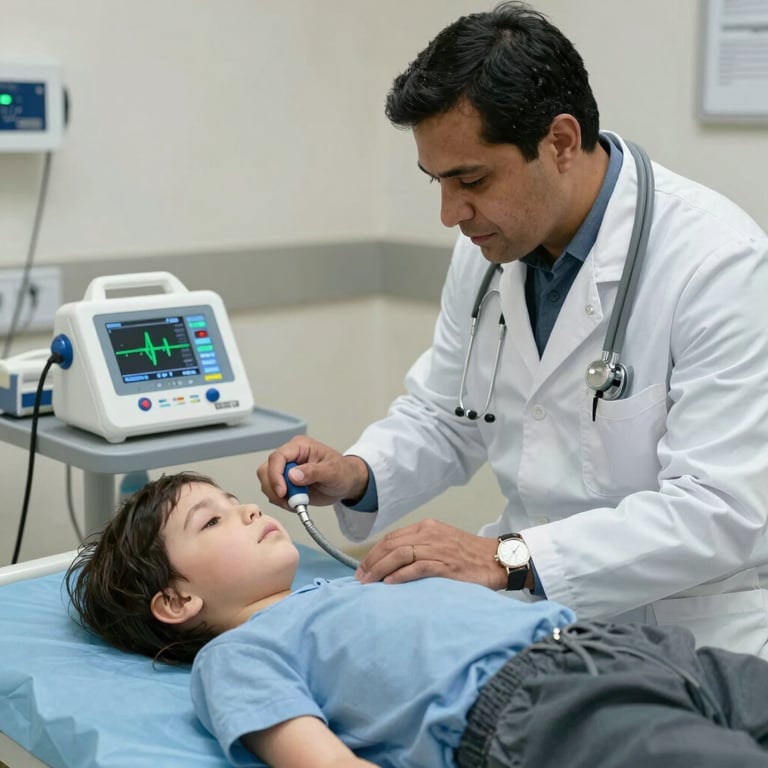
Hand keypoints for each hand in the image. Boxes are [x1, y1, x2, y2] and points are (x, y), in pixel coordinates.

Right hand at [257, 436, 369, 510]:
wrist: (346, 483)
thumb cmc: (342, 472)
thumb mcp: (333, 471)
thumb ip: (314, 472)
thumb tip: (293, 475)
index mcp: (300, 446)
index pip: (278, 457)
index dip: (275, 475)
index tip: (282, 492)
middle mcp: (289, 456)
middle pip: (266, 470)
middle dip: (274, 488)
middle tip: (290, 501)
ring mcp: (285, 470)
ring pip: (267, 483)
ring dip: (278, 497)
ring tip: (297, 502)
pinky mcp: (285, 483)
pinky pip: (273, 493)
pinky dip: (281, 501)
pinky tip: (296, 503)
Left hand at [355, 519, 505, 589]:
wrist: (497, 559)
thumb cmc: (469, 555)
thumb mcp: (441, 542)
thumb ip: (420, 547)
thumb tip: (393, 563)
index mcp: (427, 527)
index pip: (392, 538)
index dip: (374, 553)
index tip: (363, 568)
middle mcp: (429, 534)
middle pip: (391, 545)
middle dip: (371, 561)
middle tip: (360, 578)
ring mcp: (438, 548)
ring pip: (400, 554)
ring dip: (380, 569)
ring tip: (369, 583)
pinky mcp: (446, 564)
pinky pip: (418, 567)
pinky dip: (401, 575)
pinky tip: (390, 584)